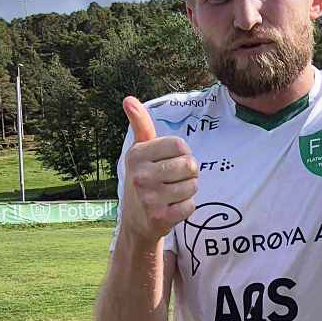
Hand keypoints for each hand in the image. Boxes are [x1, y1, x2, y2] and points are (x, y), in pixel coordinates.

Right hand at [120, 96, 197, 242]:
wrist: (135, 222)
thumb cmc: (143, 180)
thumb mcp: (139, 151)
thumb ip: (140, 125)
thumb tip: (128, 98)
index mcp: (137, 154)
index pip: (180, 145)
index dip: (183, 153)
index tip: (171, 161)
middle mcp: (140, 175)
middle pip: (189, 165)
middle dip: (188, 173)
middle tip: (174, 180)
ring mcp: (149, 197)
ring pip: (193, 186)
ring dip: (188, 190)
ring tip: (172, 194)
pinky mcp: (159, 217)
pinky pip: (191, 206)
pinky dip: (187, 207)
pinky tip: (172, 208)